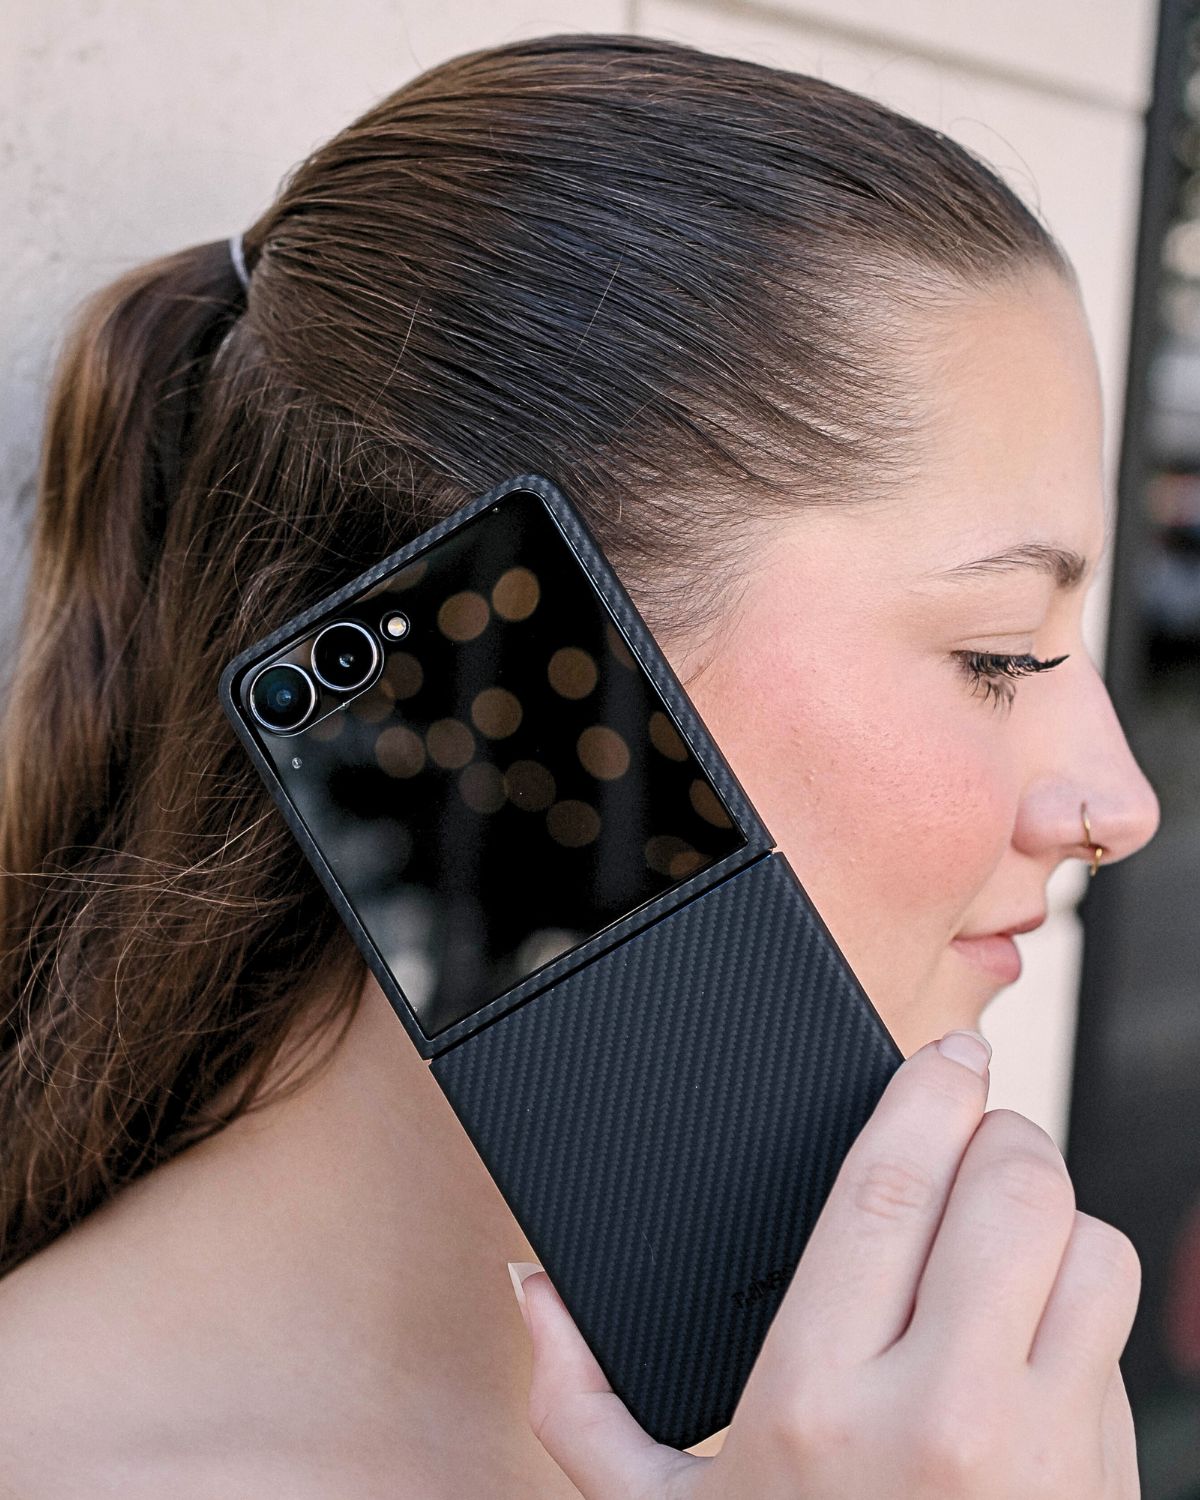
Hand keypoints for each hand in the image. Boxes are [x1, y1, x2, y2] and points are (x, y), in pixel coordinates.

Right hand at [509, 1030, 1140, 1497]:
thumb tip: (535, 1289)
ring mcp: (1040, 1452)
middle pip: (1010, 1190)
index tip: (946, 1054)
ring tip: (1001, 1231)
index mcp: (815, 1402)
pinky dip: (1080, 1295)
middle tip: (971, 1133)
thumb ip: (580, 1402)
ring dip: (1053, 1214)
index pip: (891, 1188)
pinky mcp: (1105, 1479)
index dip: (927, 1094)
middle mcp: (940, 1420)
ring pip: (1089, 1247)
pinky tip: (1027, 1324)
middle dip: (1000, 1133)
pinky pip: (1116, 1332)